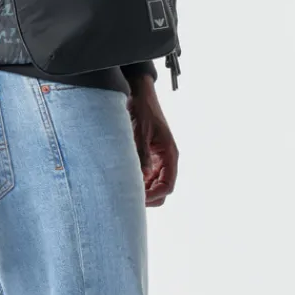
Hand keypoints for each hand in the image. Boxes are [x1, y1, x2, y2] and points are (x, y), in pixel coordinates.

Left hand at [126, 75, 178, 206]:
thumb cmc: (143, 110)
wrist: (138, 95)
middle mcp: (166, 160)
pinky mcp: (149, 156)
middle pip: (162, 189)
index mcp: (169, 154)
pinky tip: (125, 182)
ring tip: (125, 191)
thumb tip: (142, 177)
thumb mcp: (141, 132)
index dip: (154, 196)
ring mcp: (157, 159)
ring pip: (154, 185)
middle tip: (130, 199)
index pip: (167, 185)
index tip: (139, 199)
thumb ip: (143, 155)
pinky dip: (138, 182)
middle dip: (149, 197)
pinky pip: (146, 176)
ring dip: (143, 190)